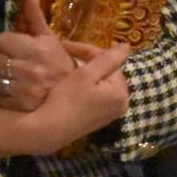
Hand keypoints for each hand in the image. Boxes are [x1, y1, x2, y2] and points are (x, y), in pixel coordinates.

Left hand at [0, 0, 79, 109]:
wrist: (76, 95)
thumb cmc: (60, 64)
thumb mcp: (50, 39)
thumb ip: (36, 19)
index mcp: (35, 49)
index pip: (1, 40)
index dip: (5, 42)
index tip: (11, 46)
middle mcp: (27, 69)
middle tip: (7, 61)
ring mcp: (22, 89)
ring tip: (7, 75)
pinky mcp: (18, 105)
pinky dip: (1, 92)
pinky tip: (11, 89)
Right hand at [0, 42, 130, 156]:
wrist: (50, 130)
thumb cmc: (67, 100)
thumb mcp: (86, 75)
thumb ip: (108, 59)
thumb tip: (126, 46)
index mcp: (121, 92)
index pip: (109, 61)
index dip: (88, 51)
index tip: (67, 46)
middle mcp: (122, 104)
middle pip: (109, 73)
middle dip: (91, 61)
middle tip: (70, 53)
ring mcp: (112, 113)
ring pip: (104, 83)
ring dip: (90, 72)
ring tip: (72, 65)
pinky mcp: (102, 119)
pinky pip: (100, 95)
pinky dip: (90, 86)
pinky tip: (76, 83)